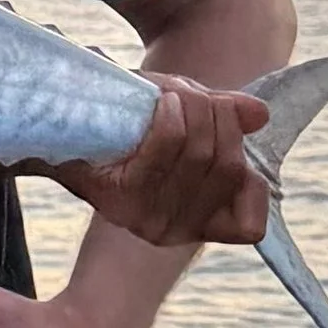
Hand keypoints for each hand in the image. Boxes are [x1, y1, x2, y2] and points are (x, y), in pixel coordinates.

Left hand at [58, 78, 268, 248]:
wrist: (66, 125)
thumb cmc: (135, 124)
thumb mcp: (191, 118)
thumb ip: (227, 119)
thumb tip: (261, 116)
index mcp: (197, 225)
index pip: (250, 226)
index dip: (252, 181)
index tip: (233, 144)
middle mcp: (174, 232)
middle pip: (228, 167)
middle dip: (220, 118)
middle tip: (196, 96)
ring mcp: (144, 218)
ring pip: (201, 151)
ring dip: (194, 108)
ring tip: (174, 94)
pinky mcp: (118, 197)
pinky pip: (167, 145)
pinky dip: (171, 115)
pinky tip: (161, 102)